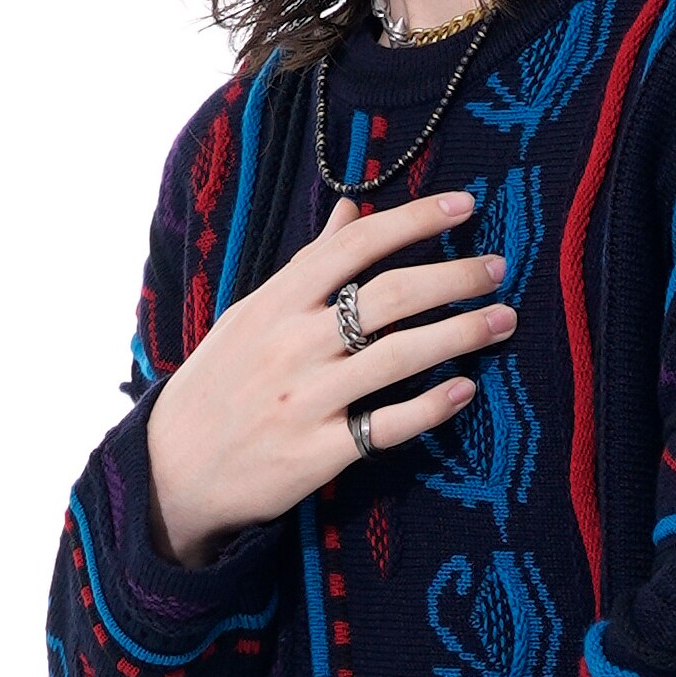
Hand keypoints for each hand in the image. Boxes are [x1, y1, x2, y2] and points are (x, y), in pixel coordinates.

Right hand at [144, 187, 513, 562]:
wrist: (173, 469)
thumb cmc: (222, 382)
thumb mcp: (253, 314)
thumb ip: (308, 265)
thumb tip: (351, 209)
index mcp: (277, 302)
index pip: (355, 246)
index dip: (414, 220)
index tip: (464, 206)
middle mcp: (293, 344)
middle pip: (389, 296)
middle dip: (454, 277)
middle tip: (498, 268)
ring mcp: (307, 400)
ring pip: (399, 357)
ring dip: (461, 334)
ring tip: (502, 320)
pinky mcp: (318, 454)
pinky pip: (386, 425)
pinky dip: (431, 406)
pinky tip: (466, 389)